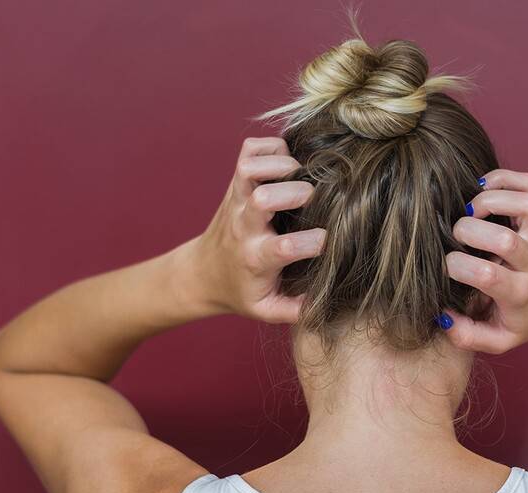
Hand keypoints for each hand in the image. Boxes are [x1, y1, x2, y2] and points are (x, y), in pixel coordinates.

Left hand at [181, 137, 325, 323]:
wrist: (201, 273)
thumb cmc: (241, 291)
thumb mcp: (266, 310)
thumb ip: (295, 310)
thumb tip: (323, 302)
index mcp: (255, 258)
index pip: (284, 247)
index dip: (312, 242)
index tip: (326, 243)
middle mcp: (244, 224)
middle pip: (264, 197)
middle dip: (297, 193)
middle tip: (313, 201)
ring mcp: (237, 199)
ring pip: (251, 166)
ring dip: (281, 164)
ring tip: (299, 176)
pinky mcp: (235, 182)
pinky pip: (250, 150)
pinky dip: (271, 147)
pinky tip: (286, 162)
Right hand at [440, 169, 527, 352]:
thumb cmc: (524, 318)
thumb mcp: (498, 339)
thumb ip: (466, 335)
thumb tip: (441, 315)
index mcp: (520, 293)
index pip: (486, 275)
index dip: (456, 266)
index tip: (448, 268)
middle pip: (502, 239)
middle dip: (467, 232)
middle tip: (457, 238)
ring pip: (522, 203)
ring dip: (487, 201)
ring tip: (470, 212)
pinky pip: (526, 184)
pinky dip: (502, 179)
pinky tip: (484, 192)